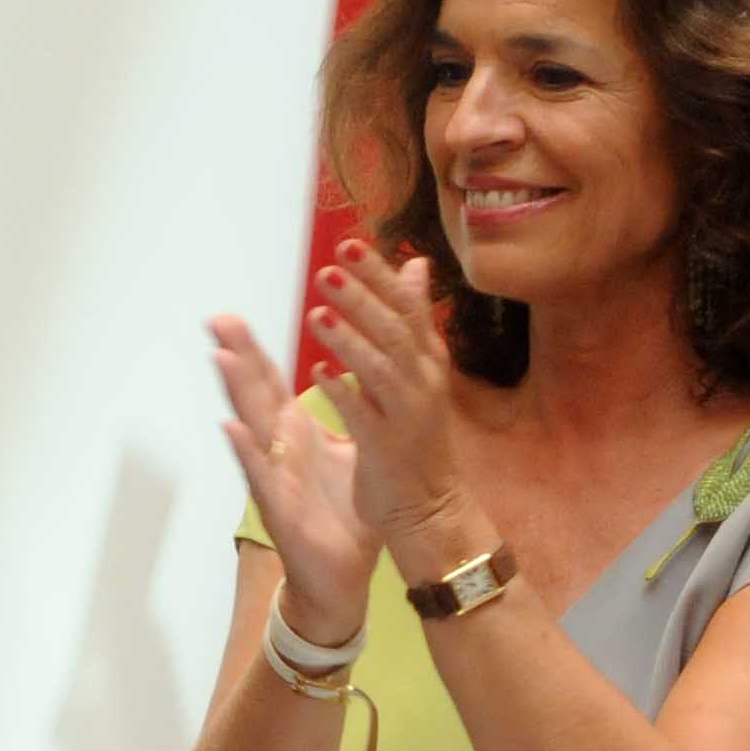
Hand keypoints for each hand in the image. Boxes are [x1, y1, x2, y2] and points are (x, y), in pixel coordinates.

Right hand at [210, 304, 379, 638]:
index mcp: (297, 433)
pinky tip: (233, 430)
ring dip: (235, 394)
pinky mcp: (278, 507)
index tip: (231, 316)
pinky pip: (260, 476)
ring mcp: (273, 476)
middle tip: (217, 319)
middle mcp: (278, 449)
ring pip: (250, 427)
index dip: (252, 349)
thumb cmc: (345, 515)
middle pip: (254, 395)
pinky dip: (247, 453)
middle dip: (237, 358)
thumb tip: (361, 370)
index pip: (270, 383)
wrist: (343, 575)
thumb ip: (354, 410)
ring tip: (220, 358)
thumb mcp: (355, 452)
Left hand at [303, 239, 470, 544]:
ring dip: (349, 340)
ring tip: (318, 313)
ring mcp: (407, 415)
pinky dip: (343, 392)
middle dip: (363, 298)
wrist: (432, 507)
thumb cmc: (418, 435)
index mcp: (427, 362)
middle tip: (329, 268)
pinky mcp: (387, 448)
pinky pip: (363, 416)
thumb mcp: (421, 371)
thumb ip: (411, 320)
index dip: (379, 275)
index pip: (406, 307)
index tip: (349, 243)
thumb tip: (414, 265)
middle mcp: (422, 383)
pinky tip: (318, 372)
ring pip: (379, 369)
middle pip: (394, 331)